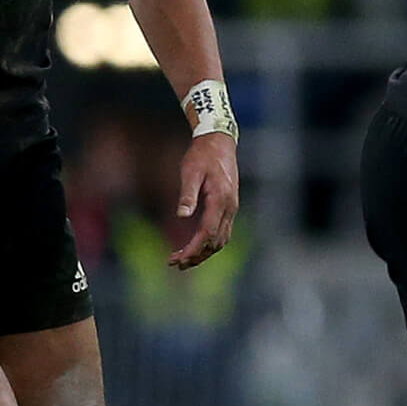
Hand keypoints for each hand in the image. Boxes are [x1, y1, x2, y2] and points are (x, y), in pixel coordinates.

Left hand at [168, 132, 238, 268]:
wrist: (219, 142)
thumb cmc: (202, 156)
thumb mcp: (190, 172)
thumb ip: (187, 195)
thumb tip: (181, 216)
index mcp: (220, 200)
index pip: (207, 233)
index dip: (192, 249)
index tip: (177, 259)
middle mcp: (230, 207)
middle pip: (215, 242)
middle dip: (196, 256)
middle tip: (175, 263)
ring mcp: (232, 208)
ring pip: (220, 240)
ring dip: (203, 252)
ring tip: (182, 259)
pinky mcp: (229, 207)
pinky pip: (222, 232)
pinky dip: (209, 244)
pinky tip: (195, 245)